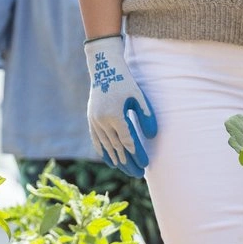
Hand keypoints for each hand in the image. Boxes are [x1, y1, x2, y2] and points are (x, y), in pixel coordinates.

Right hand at [83, 34, 157, 176]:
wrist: (104, 69)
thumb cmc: (125, 81)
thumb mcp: (139, 97)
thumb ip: (146, 116)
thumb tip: (151, 137)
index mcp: (115, 114)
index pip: (127, 141)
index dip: (136, 154)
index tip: (145, 165)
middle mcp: (102, 120)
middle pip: (117, 147)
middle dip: (128, 162)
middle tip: (138, 174)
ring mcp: (94, 120)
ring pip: (106, 146)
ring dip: (117, 160)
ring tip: (127, 171)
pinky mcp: (91, 119)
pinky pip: (96, 140)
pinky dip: (103, 152)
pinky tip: (110, 161)